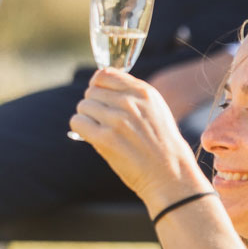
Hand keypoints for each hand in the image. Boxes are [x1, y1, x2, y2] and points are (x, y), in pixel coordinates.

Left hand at [68, 68, 207, 211]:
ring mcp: (117, 119)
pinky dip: (81, 129)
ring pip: (83, 106)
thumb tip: (99, 81)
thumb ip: (131, 93)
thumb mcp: (155, 109)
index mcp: (143, 91)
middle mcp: (130, 102)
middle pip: (91, 91)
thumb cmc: (161, 144)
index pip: (105, 74)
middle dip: (93, 105)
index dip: (98, 86)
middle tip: (103, 121)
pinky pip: (77, 122)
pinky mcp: (106, 138)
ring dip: (87, 118)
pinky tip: (93, 137)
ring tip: (101, 131)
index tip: (101, 98)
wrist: (170, 174)